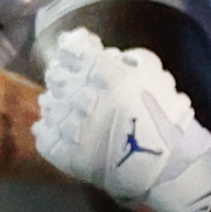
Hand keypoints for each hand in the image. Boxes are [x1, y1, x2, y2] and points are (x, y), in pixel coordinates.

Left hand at [33, 27, 210, 211]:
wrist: (165, 164)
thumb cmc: (164, 113)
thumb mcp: (153, 72)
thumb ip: (126, 57)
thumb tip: (102, 52)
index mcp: (105, 75)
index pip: (73, 49)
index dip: (72, 47)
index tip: (76, 50)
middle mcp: (82, 97)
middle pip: (56, 75)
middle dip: (63, 74)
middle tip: (72, 80)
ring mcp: (70, 127)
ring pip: (48, 103)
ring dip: (55, 101)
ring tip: (68, 106)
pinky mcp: (64, 154)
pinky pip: (44, 135)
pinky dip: (48, 129)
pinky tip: (60, 128)